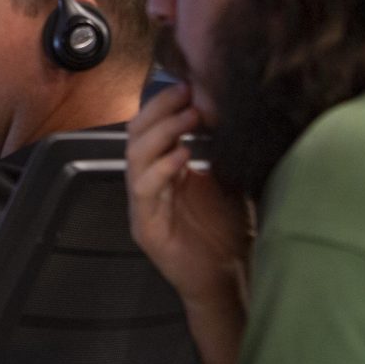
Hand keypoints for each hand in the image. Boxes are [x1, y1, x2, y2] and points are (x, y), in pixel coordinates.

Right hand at [125, 85, 251, 308]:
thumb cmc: (229, 231)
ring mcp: (144, 206)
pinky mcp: (146, 229)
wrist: (229, 279)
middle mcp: (149, 183)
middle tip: (187, 94)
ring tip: (189, 118)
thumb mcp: (229, 180)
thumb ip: (222, 149)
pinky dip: (161, 169)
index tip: (190, 84)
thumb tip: (229, 107)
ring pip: (135, 158)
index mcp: (164, 169)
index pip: (152, 126)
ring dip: (161, 133)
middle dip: (160, 110)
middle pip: (137, 135)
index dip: (165, 103)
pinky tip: (183, 155)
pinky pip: (144, 191)